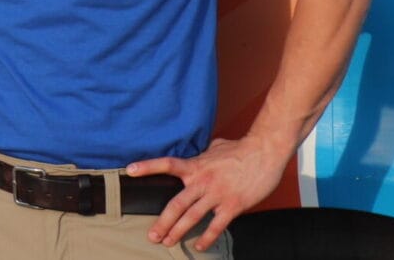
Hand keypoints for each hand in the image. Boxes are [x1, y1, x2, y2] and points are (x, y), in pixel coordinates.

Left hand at [125, 134, 285, 249]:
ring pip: (192, 217)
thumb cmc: (241, 149)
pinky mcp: (232, 206)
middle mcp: (202, 181)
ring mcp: (216, 194)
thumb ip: (205, 154)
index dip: (147, 167)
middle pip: (176, 204)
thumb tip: (203, 153)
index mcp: (196, 165)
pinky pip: (216, 226)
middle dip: (162, 222)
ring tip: (167, 243)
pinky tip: (199, 246)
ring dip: (178, 232)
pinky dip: (206, 238)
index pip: (167, 164)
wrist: (264, 152)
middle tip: (152, 236)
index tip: (129, 170)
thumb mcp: (216, 147)